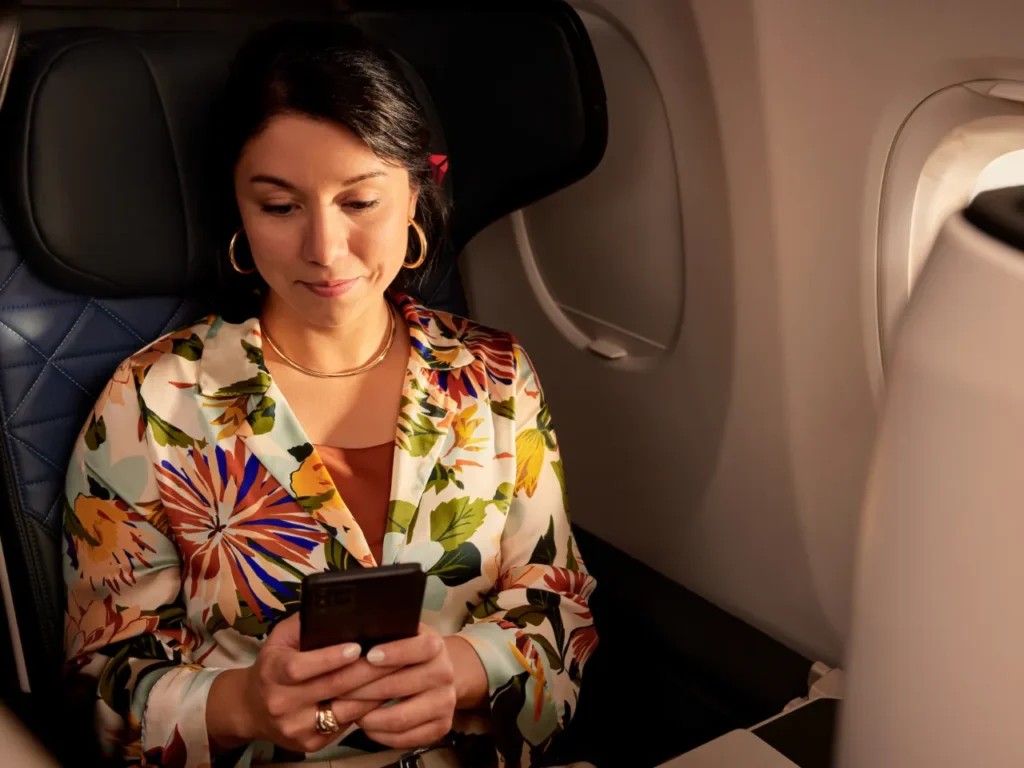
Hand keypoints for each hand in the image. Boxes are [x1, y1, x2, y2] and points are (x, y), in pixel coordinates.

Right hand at [215, 613, 391, 753]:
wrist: (252, 709)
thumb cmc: (275, 664)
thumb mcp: (280, 638)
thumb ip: (304, 623)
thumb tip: (336, 608)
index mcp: (273, 672)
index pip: (300, 667)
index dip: (330, 658)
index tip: (356, 647)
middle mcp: (281, 703)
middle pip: (331, 687)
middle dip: (366, 671)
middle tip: (394, 656)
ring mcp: (295, 727)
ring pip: (344, 710)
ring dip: (373, 692)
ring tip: (395, 674)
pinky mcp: (309, 744)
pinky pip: (344, 726)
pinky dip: (365, 710)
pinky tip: (380, 695)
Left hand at [342, 623, 457, 748]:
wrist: (437, 672)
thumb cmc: (407, 651)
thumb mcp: (401, 634)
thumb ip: (383, 634)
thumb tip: (347, 638)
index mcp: (435, 646)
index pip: (419, 648)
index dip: (394, 652)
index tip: (369, 656)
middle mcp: (445, 673)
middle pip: (400, 685)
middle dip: (362, 689)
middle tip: (337, 690)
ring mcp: (445, 702)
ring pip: (400, 717)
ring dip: (368, 717)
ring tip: (347, 711)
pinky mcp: (442, 726)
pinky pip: (405, 738)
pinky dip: (379, 734)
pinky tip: (365, 724)